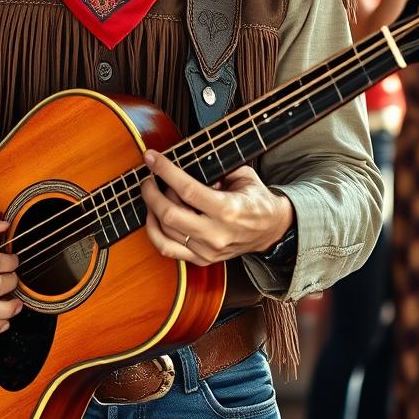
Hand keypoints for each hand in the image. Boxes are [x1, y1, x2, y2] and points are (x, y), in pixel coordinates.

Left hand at [140, 150, 293, 265]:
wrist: (270, 230)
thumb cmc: (255, 199)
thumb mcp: (243, 175)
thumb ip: (216, 168)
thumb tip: (185, 162)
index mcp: (228, 209)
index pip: (187, 190)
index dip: (165, 171)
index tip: (152, 158)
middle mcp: (216, 233)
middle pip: (170, 214)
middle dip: (151, 192)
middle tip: (148, 178)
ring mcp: (208, 250)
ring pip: (165, 231)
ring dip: (152, 209)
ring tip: (152, 193)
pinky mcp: (202, 260)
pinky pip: (167, 249)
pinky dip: (154, 231)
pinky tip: (153, 216)